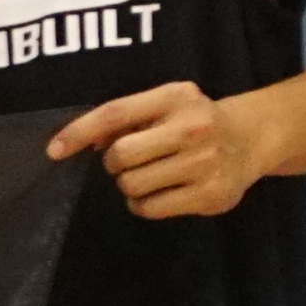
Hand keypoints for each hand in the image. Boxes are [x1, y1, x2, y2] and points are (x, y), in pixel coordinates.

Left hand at [48, 79, 264, 217]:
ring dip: (130, 186)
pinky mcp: (210, 194)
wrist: (252, 137)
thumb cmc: (195, 119)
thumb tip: (84, 142)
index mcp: (175, 97)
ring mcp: (204, 163)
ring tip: (149, 177)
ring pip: (133, 186)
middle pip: (120, 155)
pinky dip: (144, 205)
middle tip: (130, 162)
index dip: (79, 131)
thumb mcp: (166, 104)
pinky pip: (152, 208)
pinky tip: (159, 193)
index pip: (116, 113)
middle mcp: (192, 127)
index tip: (53, 149)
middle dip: (115, 164)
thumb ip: (128, 118)